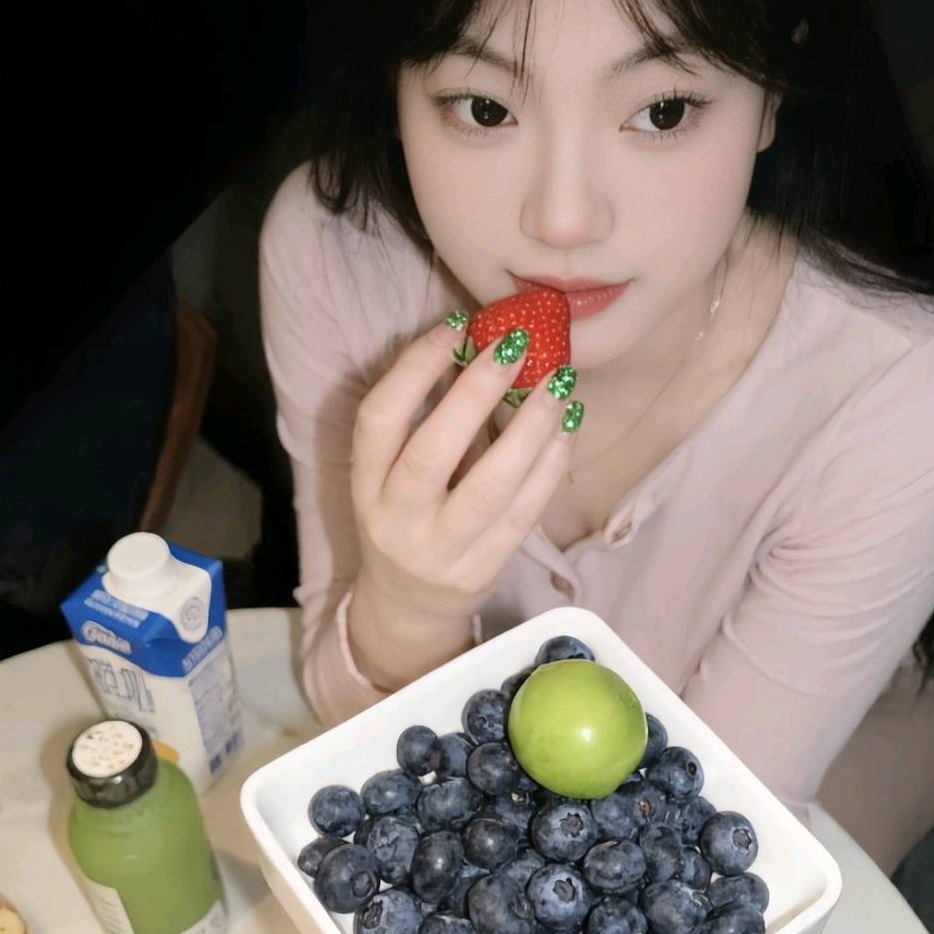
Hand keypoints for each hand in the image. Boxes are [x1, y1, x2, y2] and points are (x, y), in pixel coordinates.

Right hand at [351, 315, 580, 624]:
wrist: (409, 608)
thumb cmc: (405, 519)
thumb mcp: (389, 475)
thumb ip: (425, 420)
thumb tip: (482, 345)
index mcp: (365, 484)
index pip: (379, 420)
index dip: (414, 368)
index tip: (455, 325)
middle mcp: (396, 519)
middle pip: (433, 453)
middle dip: (477, 393)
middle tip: (517, 345)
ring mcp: (442, 550)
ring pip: (490, 487)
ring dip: (531, 427)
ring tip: (558, 381)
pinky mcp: (485, 569)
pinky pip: (525, 513)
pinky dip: (552, 464)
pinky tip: (568, 426)